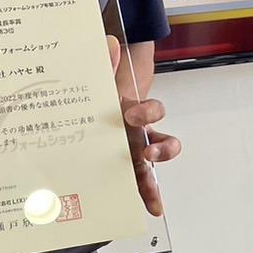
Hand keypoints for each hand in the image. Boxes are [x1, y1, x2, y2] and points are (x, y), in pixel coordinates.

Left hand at [106, 36, 180, 215]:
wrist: (88, 104)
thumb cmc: (97, 94)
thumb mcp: (99, 80)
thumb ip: (104, 62)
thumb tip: (109, 43)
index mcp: (134, 112)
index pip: (153, 111)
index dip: (148, 113)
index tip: (131, 114)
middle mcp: (140, 134)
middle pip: (164, 142)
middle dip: (161, 149)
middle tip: (146, 152)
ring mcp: (134, 153)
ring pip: (154, 167)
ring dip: (155, 179)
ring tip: (152, 196)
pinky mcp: (125, 168)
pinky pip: (140, 183)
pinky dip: (148, 196)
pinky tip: (151, 210)